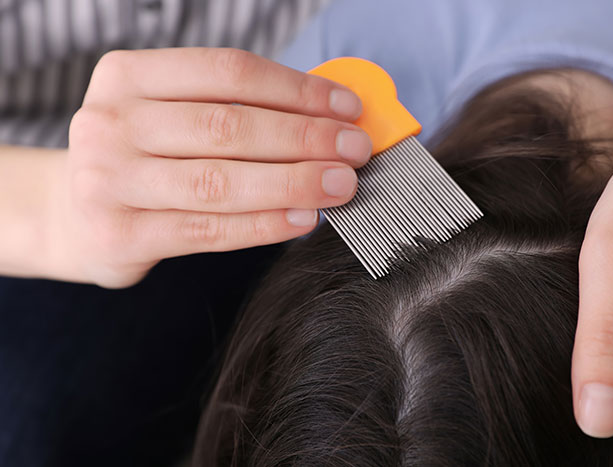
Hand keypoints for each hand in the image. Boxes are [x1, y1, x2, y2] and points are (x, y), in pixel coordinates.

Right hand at [50, 48, 370, 287]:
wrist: (71, 214)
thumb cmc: (143, 158)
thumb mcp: (170, 115)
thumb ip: (234, 110)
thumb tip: (328, 117)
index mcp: (128, 76)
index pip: (229, 72)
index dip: (297, 90)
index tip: (347, 108)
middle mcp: (111, 122)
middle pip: (228, 126)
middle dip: (305, 138)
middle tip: (355, 150)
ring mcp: (110, 181)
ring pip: (221, 180)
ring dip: (293, 182)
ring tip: (341, 185)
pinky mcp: (121, 234)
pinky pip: (209, 229)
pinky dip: (264, 224)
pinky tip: (304, 219)